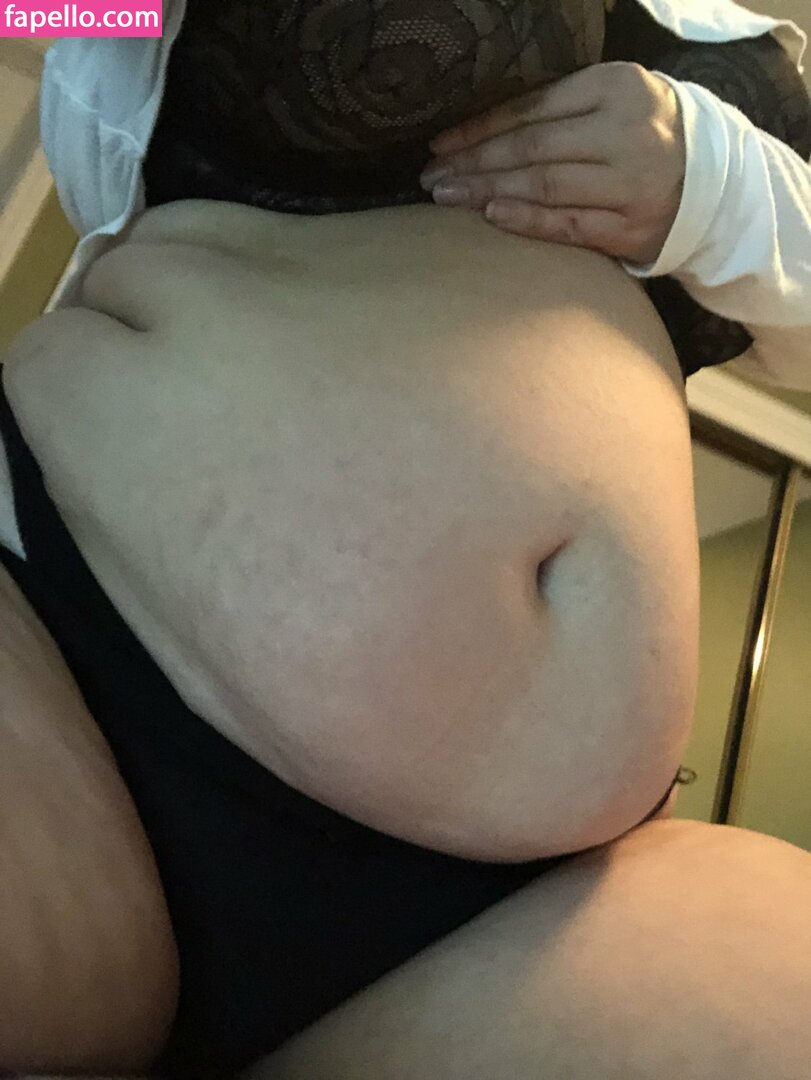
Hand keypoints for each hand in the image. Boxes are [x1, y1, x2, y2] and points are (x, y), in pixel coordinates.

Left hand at [421, 62, 685, 265]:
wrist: (712, 181)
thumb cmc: (641, 138)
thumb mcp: (609, 103)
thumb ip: (558, 110)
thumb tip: (480, 134)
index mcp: (615, 87)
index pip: (532, 109)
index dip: (480, 128)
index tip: (440, 146)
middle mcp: (624, 131)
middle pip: (531, 147)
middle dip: (474, 163)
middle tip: (432, 178)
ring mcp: (630, 182)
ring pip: (545, 184)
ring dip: (488, 190)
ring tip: (449, 197)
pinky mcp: (632, 227)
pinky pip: (569, 224)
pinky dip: (528, 220)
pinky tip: (492, 215)